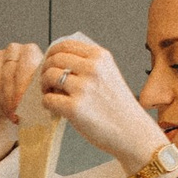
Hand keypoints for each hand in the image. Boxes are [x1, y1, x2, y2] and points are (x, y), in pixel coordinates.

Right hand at [0, 43, 42, 124]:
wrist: (20, 98)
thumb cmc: (36, 92)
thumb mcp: (45, 91)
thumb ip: (44, 90)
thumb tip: (42, 98)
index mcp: (31, 51)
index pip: (24, 66)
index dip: (21, 87)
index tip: (20, 103)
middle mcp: (14, 50)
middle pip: (8, 73)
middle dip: (10, 96)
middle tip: (14, 111)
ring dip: (1, 98)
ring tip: (8, 111)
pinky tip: (0, 105)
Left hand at [32, 35, 165, 172]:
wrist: (132, 132)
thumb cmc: (119, 107)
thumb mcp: (109, 74)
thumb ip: (89, 64)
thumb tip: (58, 61)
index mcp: (100, 57)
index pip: (65, 45)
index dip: (52, 53)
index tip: (50, 63)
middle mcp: (92, 69)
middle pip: (54, 59)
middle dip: (46, 70)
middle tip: (48, 83)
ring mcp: (83, 88)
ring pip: (48, 76)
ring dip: (45, 86)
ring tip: (51, 95)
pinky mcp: (74, 108)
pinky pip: (48, 99)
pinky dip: (47, 103)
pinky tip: (55, 108)